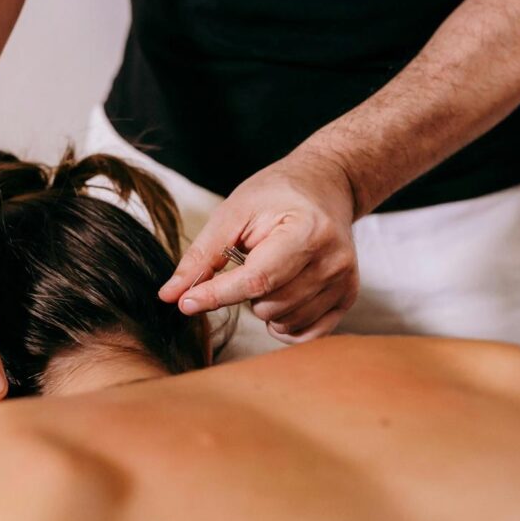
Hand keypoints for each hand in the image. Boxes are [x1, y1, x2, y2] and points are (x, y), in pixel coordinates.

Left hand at [158, 149, 359, 343]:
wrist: (326, 186)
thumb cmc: (275, 195)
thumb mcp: (233, 212)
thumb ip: (203, 255)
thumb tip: (171, 296)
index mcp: (306, 232)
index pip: (256, 279)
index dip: (217, 295)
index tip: (185, 304)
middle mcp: (332, 260)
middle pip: (268, 305)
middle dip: (245, 293)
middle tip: (253, 259)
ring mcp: (344, 281)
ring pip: (284, 322)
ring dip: (265, 305)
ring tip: (272, 270)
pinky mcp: (348, 297)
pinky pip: (306, 334)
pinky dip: (285, 323)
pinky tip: (282, 296)